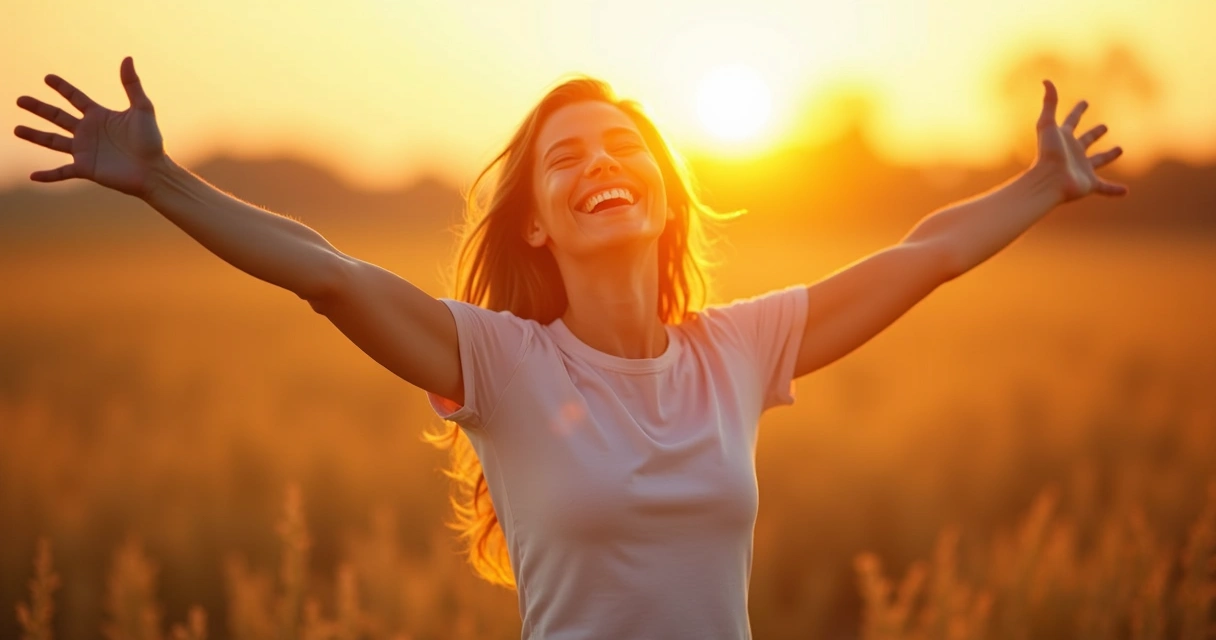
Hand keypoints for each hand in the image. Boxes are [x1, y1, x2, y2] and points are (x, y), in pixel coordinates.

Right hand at [14, 56, 164, 198]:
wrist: (154, 171)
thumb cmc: (151, 141)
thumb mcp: (143, 109)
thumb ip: (132, 85)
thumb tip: (128, 58)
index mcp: (99, 116)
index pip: (75, 98)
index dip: (62, 88)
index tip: (47, 78)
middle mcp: (88, 132)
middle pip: (57, 116)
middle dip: (38, 108)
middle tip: (19, 99)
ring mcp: (85, 150)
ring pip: (53, 141)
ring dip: (35, 135)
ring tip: (16, 129)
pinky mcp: (86, 168)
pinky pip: (62, 172)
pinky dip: (48, 175)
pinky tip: (33, 176)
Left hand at [1034, 79, 1127, 203]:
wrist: (1048, 181)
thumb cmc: (1047, 153)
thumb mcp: (1047, 125)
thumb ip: (1049, 103)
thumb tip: (1046, 80)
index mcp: (1064, 139)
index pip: (1072, 121)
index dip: (1078, 111)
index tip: (1084, 102)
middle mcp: (1073, 153)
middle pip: (1086, 140)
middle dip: (1094, 133)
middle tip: (1104, 127)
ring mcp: (1082, 168)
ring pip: (1098, 161)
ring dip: (1108, 155)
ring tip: (1119, 150)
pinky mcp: (1089, 183)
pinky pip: (1105, 187)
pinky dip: (1114, 190)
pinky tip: (1125, 192)